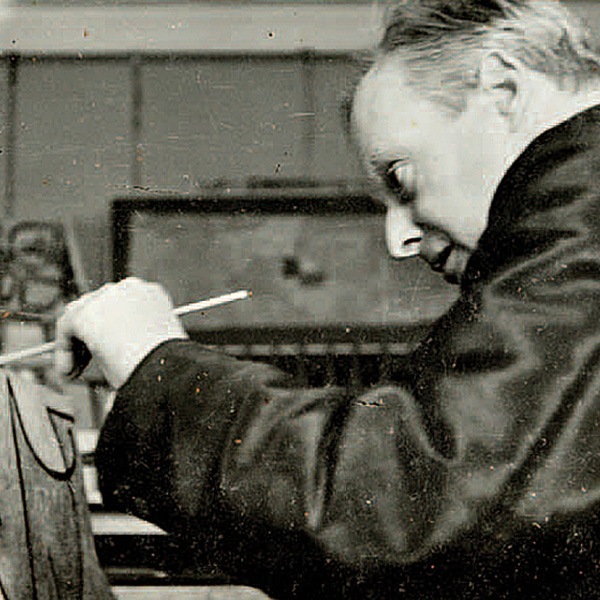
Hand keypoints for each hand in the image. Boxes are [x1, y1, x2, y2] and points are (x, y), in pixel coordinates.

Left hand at [55, 277, 187, 388]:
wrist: (165, 368)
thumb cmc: (165, 364)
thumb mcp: (151, 344)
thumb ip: (131, 336)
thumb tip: (110, 349)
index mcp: (151, 294)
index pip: (121, 305)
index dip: (110, 330)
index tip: (105, 352)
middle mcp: (129, 288)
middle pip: (98, 305)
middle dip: (90, 333)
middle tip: (86, 361)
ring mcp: (106, 297)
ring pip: (80, 315)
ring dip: (76, 342)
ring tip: (76, 368)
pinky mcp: (86, 312)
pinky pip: (66, 329)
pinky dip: (64, 350)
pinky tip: (69, 370)